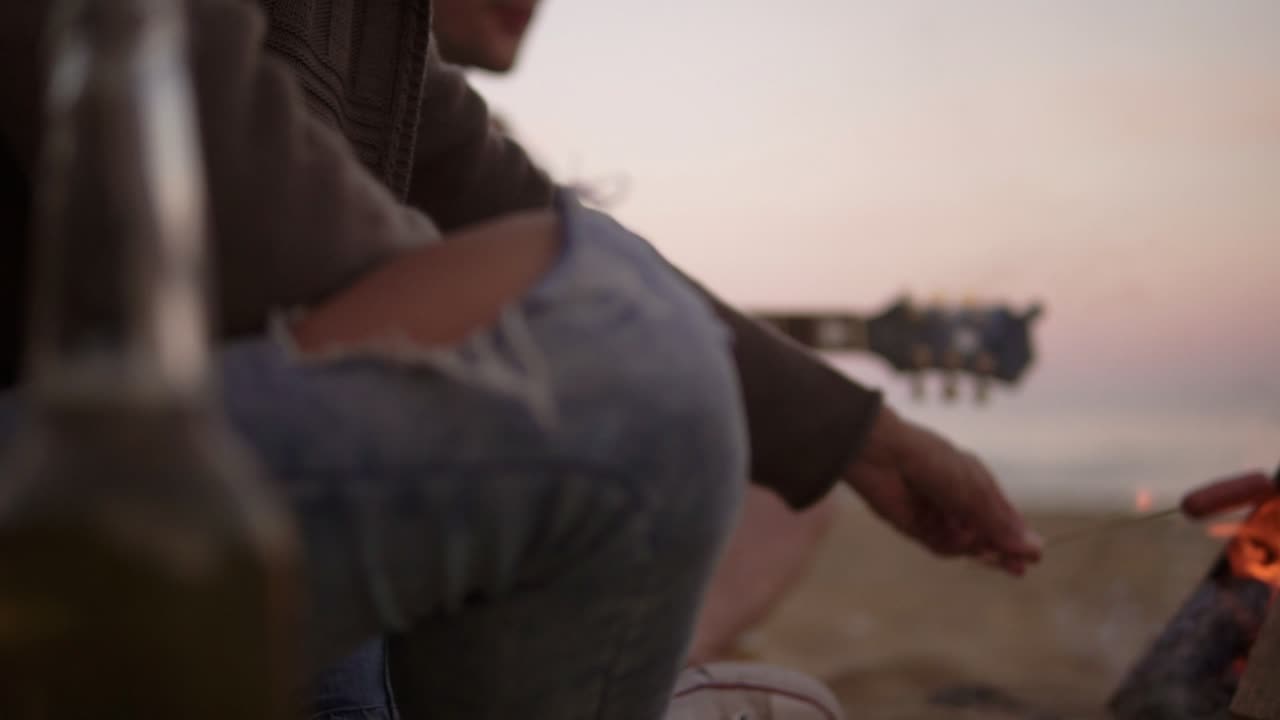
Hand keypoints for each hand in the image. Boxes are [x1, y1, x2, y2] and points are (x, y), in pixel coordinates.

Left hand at [842, 405, 1042, 574]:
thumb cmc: (934, 463)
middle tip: (1018, 570)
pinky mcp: (916, 527)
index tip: (1035, 557)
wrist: (886, 457)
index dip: (1017, 537)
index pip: (1002, 517)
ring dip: (976, 548)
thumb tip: (1034, 548)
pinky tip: (959, 539)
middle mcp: (957, 501)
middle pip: (985, 534)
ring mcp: (937, 515)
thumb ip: (1000, 523)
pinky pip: (941, 546)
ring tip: (984, 548)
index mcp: (975, 483)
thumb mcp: (974, 493)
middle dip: (1002, 551)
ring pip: (965, 544)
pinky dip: (953, 545)